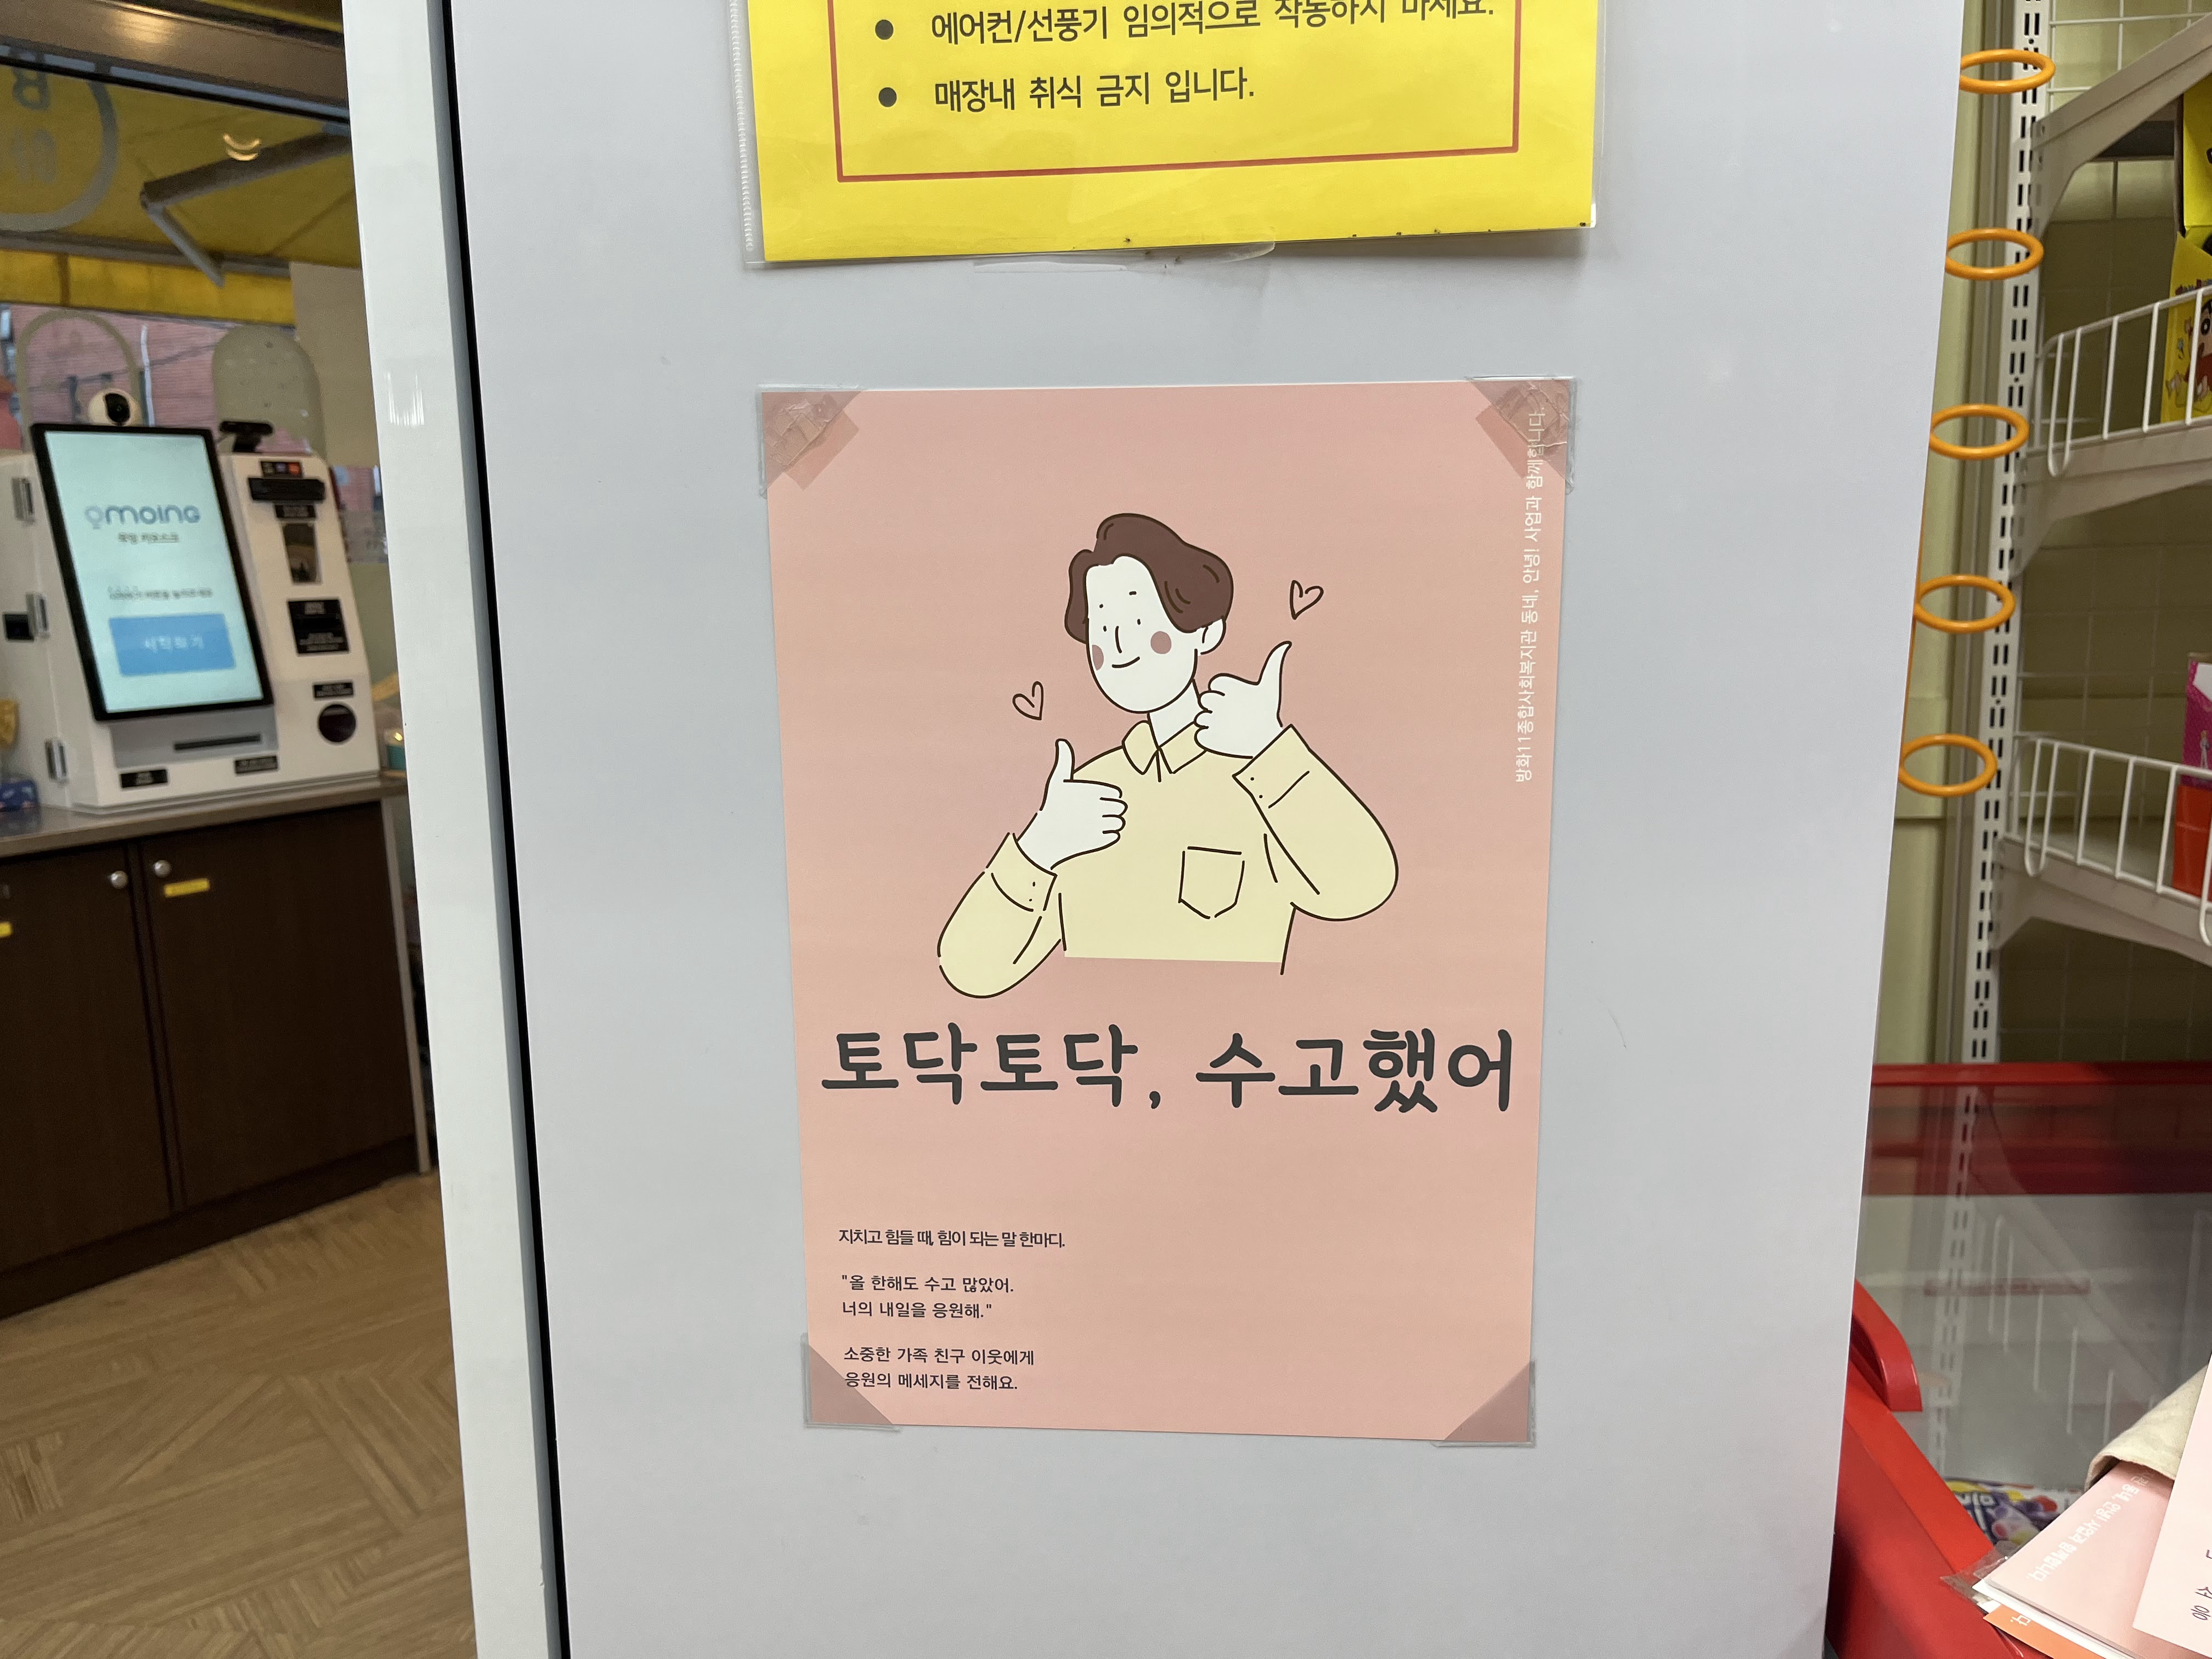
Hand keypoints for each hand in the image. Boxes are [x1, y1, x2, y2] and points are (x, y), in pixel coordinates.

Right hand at [1016, 739, 1124, 870]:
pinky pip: (1115, 836)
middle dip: (1111, 811)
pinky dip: (1108, 836)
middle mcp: (1097, 806)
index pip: (1116, 794)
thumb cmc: (1053, 806)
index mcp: (1092, 790)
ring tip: (1095, 824)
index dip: (1107, 798)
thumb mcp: (1057, 782)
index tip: (1093, 803)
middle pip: (1121, 808)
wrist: (1045, 838)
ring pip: (1119, 822)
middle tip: (1095, 815)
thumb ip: (1065, 761)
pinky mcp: (1099, 840)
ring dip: (1111, 823)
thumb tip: (1062, 741)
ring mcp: (1099, 824)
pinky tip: (1093, 835)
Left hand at [1196, 641, 1288, 758]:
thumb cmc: (1267, 712)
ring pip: (1200, 718)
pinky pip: (1199, 735)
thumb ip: (1273, 664)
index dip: (1225, 691)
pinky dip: (1208, 737)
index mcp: (1231, 687)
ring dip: (1211, 722)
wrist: (1267, 743)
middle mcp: (1221, 702)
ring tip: (1229, 727)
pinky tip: (1223, 737)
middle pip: (1205, 699)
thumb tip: (1285, 644)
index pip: (1216, 683)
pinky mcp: (1209, 738)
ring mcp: (1214, 721)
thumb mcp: (1271, 687)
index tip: (1238, 700)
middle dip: (1215, 706)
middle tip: (1233, 715)